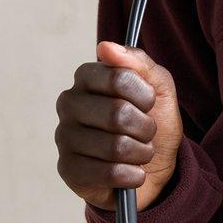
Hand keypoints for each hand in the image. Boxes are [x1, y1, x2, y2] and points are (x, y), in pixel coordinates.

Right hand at [55, 41, 183, 210]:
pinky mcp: (67, 169)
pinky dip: (131, 175)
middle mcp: (68, 103)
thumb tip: (105, 47)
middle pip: (117, 113)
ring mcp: (64, 136)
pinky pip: (108, 173)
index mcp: (87, 77)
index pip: (118, 77)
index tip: (149, 103)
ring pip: (115, 146)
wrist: (154, 168)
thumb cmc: (152, 122)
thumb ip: (139, 63)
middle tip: (146, 132)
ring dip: (141, 153)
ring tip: (139, 152)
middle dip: (145, 128)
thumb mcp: (159, 89)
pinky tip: (130, 172)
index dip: (145, 95)